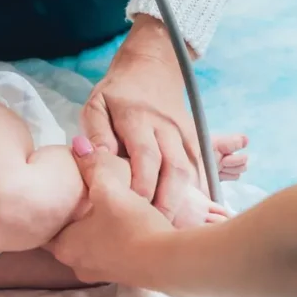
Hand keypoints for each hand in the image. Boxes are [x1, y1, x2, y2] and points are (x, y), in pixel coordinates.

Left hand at [47, 136, 174, 284]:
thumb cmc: (132, 226)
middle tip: (78, 196)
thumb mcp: (110, 189)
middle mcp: (76, 264)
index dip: (49, 207)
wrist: (170, 261)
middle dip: (73, 216)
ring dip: (94, 228)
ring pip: (89, 244)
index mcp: (64, 247)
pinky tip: (123, 224)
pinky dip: (111, 238)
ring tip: (101, 207)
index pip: (45, 226)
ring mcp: (99, 273)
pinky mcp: (122, 274)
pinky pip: (109, 252)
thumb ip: (93, 165)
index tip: (54, 193)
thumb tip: (78, 144)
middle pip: (66, 235)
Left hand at [80, 15, 203, 224]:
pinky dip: (197, 190)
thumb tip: (96, 156)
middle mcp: (166, 127)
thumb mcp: (96, 105)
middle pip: (175, 168)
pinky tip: (192, 213)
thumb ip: (96, 131)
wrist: (152, 67)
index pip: (145, 156)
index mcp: (138, 118)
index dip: (142, 184)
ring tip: (173, 227)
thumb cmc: (116, 93)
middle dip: (169, 201)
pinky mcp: (195, 137)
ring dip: (185, 200)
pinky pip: (201, 166)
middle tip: (158, 229)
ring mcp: (184, 132)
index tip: (134, 209)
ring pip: (191, 169)